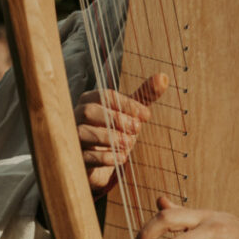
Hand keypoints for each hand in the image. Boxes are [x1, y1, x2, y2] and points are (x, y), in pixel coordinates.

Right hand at [74, 73, 167, 195]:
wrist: (106, 161)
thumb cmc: (117, 129)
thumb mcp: (131, 112)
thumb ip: (145, 95)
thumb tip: (163, 77)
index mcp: (90, 100)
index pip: (105, 95)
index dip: (127, 104)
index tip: (146, 115)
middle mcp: (77, 116)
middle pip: (89, 111)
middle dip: (114, 119)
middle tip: (137, 128)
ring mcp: (74, 138)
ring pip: (82, 133)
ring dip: (108, 137)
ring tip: (128, 144)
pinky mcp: (76, 159)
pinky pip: (84, 156)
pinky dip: (103, 157)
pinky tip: (121, 158)